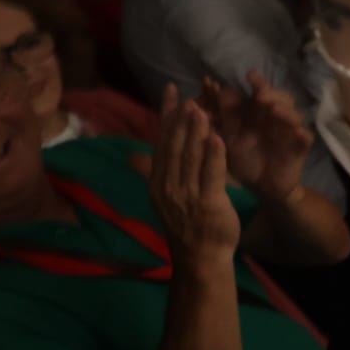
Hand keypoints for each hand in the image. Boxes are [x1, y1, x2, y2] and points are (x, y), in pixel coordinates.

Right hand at [148, 85, 242, 263]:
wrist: (201, 257)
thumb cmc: (187, 225)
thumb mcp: (164, 198)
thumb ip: (152, 173)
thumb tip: (131, 156)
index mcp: (158, 182)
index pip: (161, 142)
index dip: (166, 115)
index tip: (171, 91)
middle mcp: (169, 187)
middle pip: (174, 147)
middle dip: (181, 120)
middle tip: (189, 97)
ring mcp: (188, 196)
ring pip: (191, 158)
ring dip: (196, 132)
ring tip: (201, 109)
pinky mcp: (209, 204)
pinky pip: (211, 175)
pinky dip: (214, 155)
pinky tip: (217, 137)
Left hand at [200, 71, 313, 202]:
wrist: (262, 188)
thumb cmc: (244, 160)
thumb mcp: (226, 139)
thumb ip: (217, 118)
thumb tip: (199, 97)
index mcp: (256, 112)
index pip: (256, 91)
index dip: (253, 82)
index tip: (248, 76)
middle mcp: (275, 117)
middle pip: (278, 97)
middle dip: (268, 92)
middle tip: (258, 94)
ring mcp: (289, 131)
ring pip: (293, 113)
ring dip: (285, 110)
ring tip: (273, 110)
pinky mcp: (300, 147)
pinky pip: (306, 137)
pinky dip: (302, 133)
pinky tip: (296, 131)